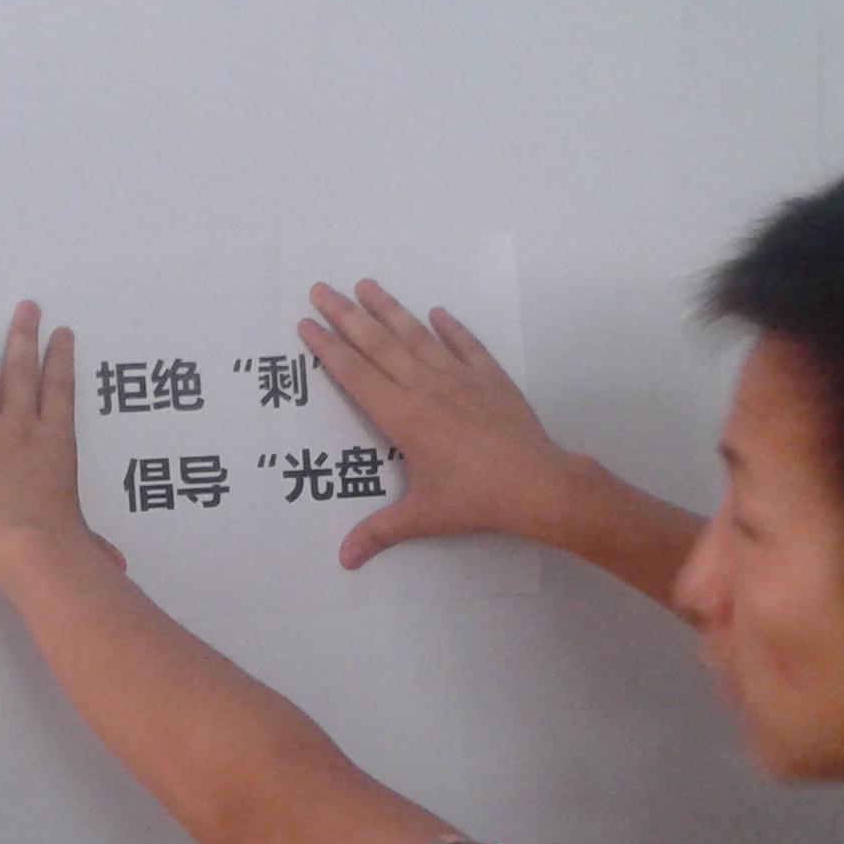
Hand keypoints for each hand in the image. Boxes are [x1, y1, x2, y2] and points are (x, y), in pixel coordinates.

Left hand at [0, 302, 123, 591]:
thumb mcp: (86, 545)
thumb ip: (94, 548)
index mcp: (56, 445)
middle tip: (25, 308)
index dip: (61, 360)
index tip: (62, 335)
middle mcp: (21, 430)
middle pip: (22, 372)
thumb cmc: (66, 549)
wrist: (32, 550)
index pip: (60, 391)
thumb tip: (114, 567)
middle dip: (23, 338)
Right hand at [300, 280, 579, 568]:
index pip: (355, 375)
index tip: (307, 325)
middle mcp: (426, 388)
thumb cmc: (474, 500)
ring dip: (390, 309)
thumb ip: (379, 532)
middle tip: (321, 289)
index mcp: (402, 417)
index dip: (328, 349)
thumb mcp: (422, 518)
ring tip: (367, 284)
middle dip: (347, 315)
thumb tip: (344, 559)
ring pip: (417, 336)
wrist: (536, 484)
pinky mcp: (491, 379)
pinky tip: (438, 313)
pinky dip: (451, 328)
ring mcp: (460, 379)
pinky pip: (466, 346)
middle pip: (378, 344)